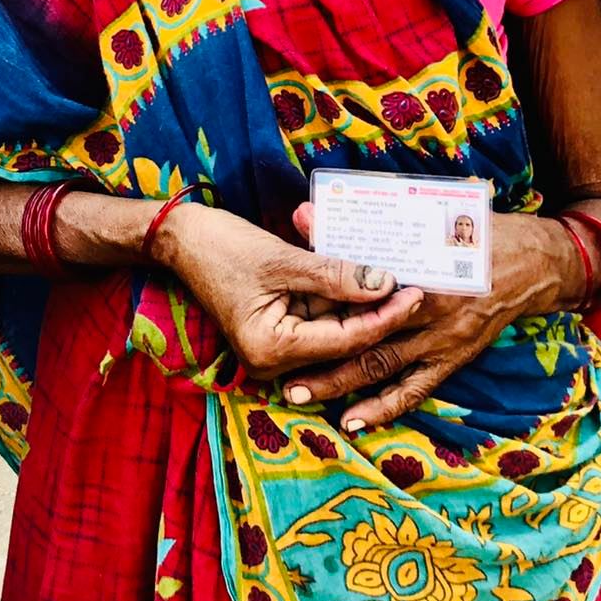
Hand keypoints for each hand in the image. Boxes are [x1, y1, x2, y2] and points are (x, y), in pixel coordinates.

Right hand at [154, 200, 422, 379]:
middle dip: (380, 313)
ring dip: (363, 305)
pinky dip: (341, 300)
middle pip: (343, 340)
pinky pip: (319, 319)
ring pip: (334, 329)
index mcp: (271, 351)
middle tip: (420, 287)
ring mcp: (275, 348)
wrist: (180, 238)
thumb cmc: (222, 246)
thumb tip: (385, 282)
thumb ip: (334, 275)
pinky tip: (369, 280)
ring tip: (403, 281)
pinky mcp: (277, 332)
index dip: (384, 316)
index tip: (417, 292)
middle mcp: (273, 362)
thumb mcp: (283, 260)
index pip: (345, 339)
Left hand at [276, 204, 576, 430]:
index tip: (281, 302)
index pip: (359, 286)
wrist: (533, 263)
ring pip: (381, 367)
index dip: (320, 296)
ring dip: (340, 385)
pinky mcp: (453, 358)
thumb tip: (304, 212)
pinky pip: (415, 389)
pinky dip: (384, 407)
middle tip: (278, 370)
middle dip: (319, 355)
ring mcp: (441, 339)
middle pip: (363, 336)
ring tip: (299, 396)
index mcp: (417, 267)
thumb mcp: (424, 213)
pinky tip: (354, 421)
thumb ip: (362, 216)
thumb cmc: (471, 231)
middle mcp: (427, 308)